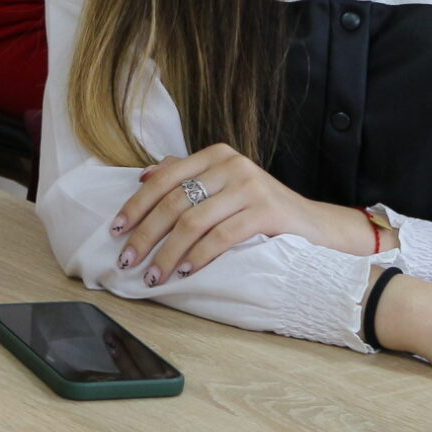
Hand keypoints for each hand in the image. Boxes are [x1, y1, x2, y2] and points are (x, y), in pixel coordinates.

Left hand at [111, 145, 373, 284]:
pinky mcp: (266, 210)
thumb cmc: (263, 211)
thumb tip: (142, 176)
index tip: (115, 230)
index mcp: (214, 155)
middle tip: (127, 260)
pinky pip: (221, 236)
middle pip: (173, 202)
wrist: (317, 226)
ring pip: (192, 222)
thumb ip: (188, 177)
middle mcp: (230, 164)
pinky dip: (198, 256)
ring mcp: (249, 185)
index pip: (163, 179)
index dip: (135, 206)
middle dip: (145, 234)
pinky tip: (185, 272)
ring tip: (153, 276)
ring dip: (167, 253)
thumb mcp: (224, 188)